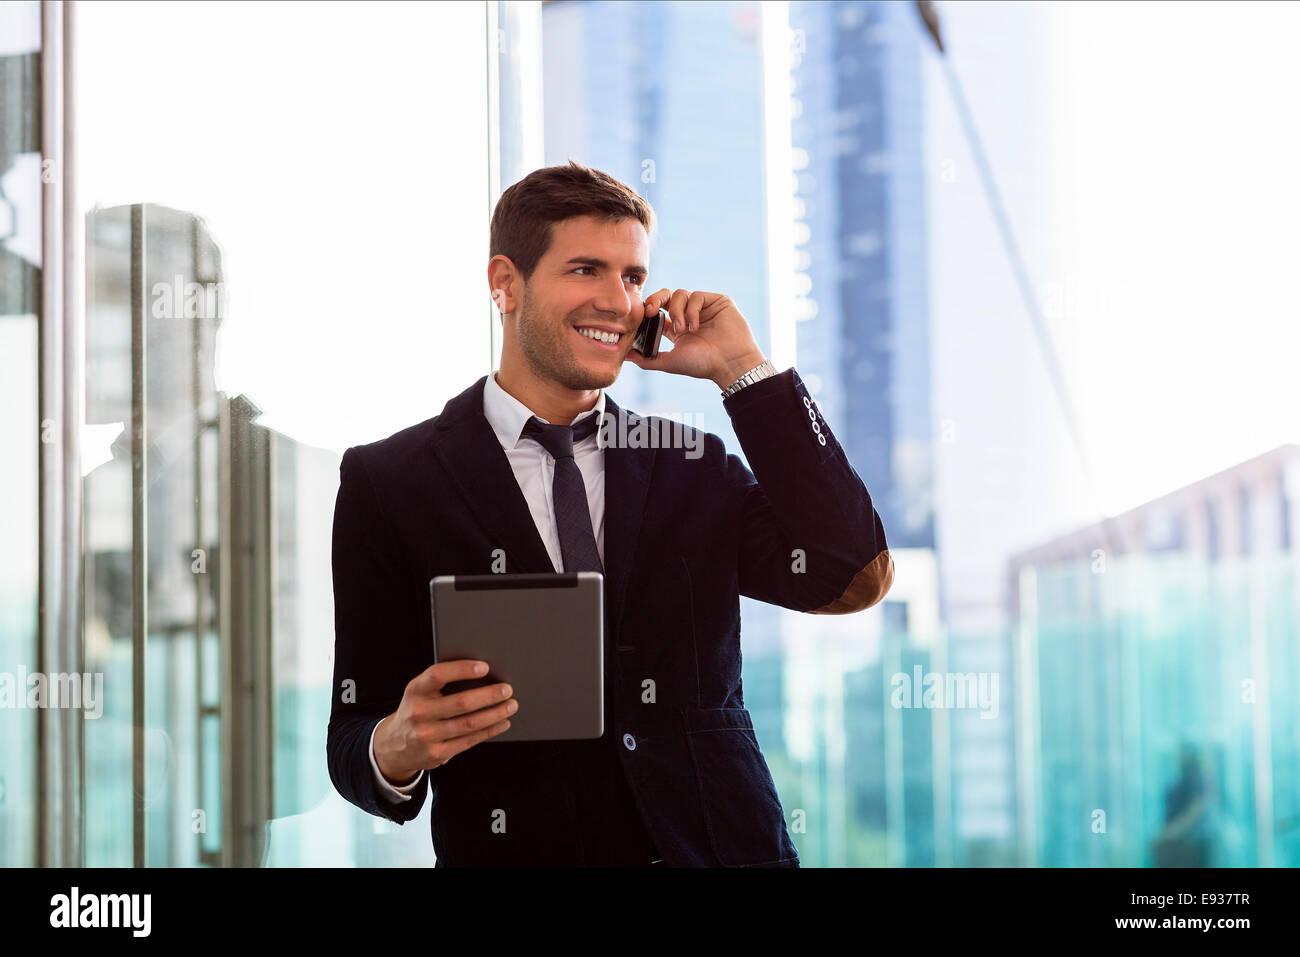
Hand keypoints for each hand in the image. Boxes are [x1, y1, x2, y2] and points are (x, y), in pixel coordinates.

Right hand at [373, 659, 516, 783]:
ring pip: (468, 724)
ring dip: (494, 714)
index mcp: (415, 691)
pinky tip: (502, 723)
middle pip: (460, 703)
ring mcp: (427, 735)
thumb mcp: (419, 692)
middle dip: (489, 695)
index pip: (438, 675)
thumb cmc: (416, 710)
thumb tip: (483, 673)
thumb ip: (441, 682)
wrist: (394, 745)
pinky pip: (469, 741)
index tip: (485, 667)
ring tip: (510, 706)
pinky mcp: (436, 753)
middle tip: (507, 689)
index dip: (462, 669)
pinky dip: (489, 731)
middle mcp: (419, 713)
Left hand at [626, 288, 766, 389]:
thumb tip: (625, 356)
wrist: (730, 363)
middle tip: (650, 310)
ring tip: (683, 330)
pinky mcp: (716, 301)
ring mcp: (703, 307)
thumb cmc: (703, 365)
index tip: (643, 315)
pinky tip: (695, 326)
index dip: (649, 309)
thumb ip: (647, 359)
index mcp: (677, 329)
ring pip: (680, 294)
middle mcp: (689, 315)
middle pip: (666, 296)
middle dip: (656, 299)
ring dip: (677, 311)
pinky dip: (692, 310)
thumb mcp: (670, 362)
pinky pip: (696, 296)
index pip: (658, 311)